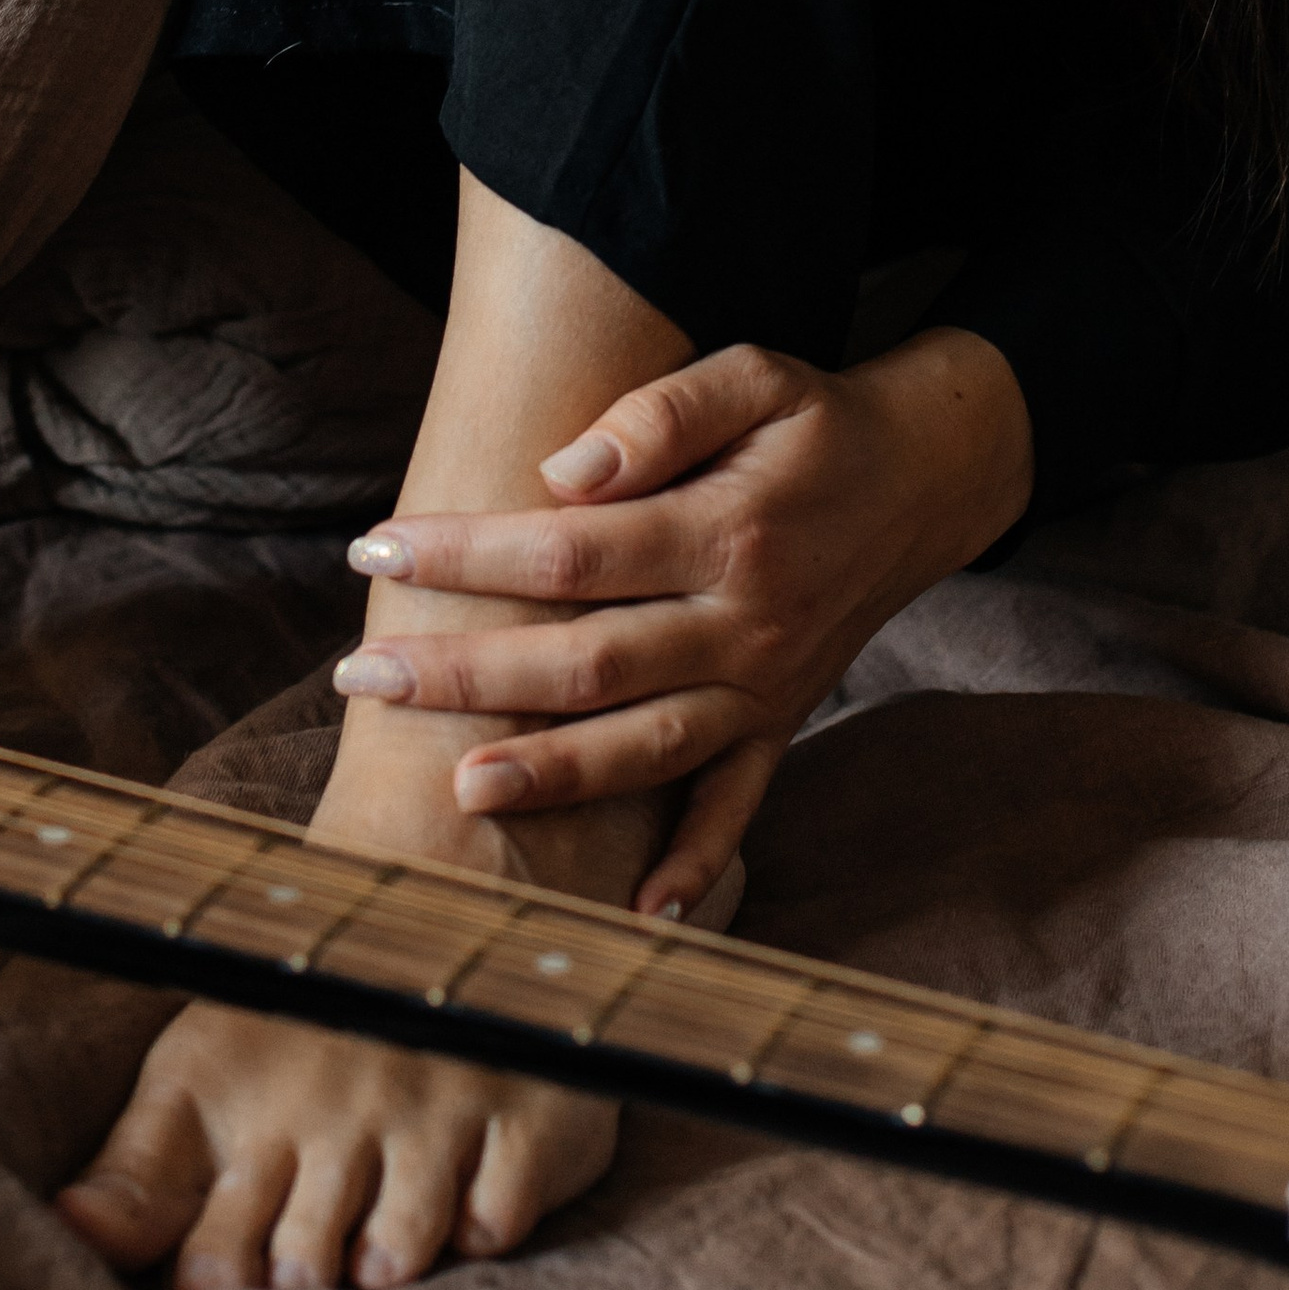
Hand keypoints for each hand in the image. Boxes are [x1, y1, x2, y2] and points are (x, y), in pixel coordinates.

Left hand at [58, 1001, 612, 1289]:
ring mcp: (437, 1107)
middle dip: (298, 1275)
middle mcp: (343, 1108)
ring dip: (387, 1259)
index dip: (212, 1278)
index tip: (212, 1285)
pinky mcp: (525, 1112)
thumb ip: (137, 1174)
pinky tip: (467, 1198)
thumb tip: (69, 1236)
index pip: (216, 1244)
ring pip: (402, 1249)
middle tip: (304, 1256)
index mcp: (254, 1105)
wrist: (431, 887)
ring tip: (375, 1250)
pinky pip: (500, 1218)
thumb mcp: (198, 1079)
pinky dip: (484, 1225)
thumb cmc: (295, 1024)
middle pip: (306, 1261)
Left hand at [331, 328, 1032, 917]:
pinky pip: (737, 807)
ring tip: (457, 789)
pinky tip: (635, 912)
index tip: (377, 547)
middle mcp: (743, 623)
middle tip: (363, 674)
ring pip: (648, 747)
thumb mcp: (756, 377)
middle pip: (590, 663)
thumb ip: (661, 416)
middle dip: (469, 675)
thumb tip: (562, 472)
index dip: (469, 552)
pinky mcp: (781, 725)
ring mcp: (764, 687)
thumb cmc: (816, 422)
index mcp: (725, 532)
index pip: (572, 552)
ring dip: (553, 775)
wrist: (925, 479)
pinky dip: (694, 866)